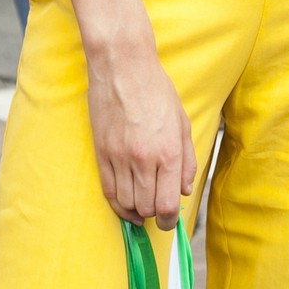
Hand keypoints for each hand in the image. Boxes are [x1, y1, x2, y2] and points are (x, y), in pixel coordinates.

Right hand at [87, 45, 195, 229]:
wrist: (123, 67)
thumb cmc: (156, 90)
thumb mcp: (182, 122)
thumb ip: (187, 160)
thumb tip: (184, 190)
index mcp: (168, 152)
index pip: (167, 205)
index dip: (169, 221)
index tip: (169, 220)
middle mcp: (144, 159)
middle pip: (147, 208)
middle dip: (154, 214)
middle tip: (157, 208)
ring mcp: (119, 157)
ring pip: (127, 203)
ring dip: (136, 209)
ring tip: (141, 203)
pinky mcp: (101, 152)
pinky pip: (108, 190)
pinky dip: (117, 203)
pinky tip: (125, 202)